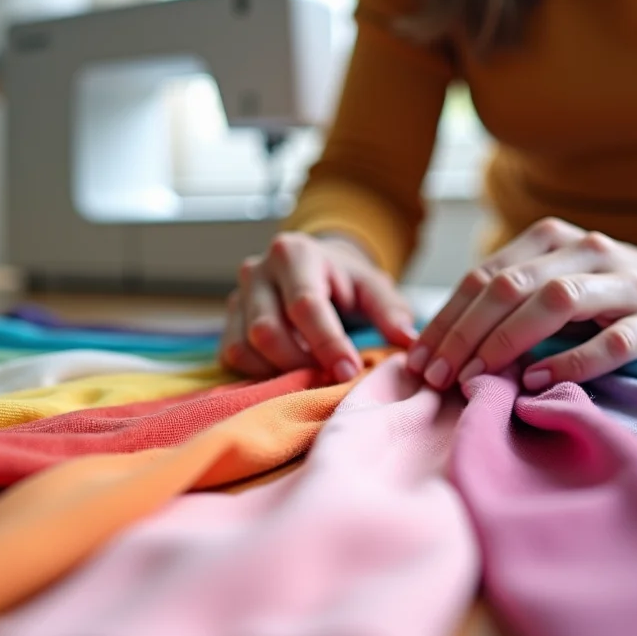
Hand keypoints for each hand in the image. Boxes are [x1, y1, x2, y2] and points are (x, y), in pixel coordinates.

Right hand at [220, 232, 416, 381]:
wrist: (313, 270)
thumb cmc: (346, 282)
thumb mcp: (374, 287)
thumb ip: (391, 311)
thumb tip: (409, 341)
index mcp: (294, 254)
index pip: (305, 305)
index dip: (327, 343)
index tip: (350, 372)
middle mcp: (257, 271)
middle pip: (268, 330)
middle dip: (302, 363)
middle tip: (333, 381)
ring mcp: (236, 296)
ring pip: (246, 347)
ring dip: (280, 372)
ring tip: (314, 377)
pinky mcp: (228, 321)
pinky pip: (233, 356)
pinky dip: (260, 373)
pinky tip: (289, 375)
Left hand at [407, 218, 636, 390]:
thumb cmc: (606, 298)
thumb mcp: (555, 284)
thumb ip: (507, 301)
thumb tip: (435, 343)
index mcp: (552, 239)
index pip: (485, 276)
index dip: (446, 319)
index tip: (417, 360)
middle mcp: (588, 252)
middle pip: (512, 286)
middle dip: (466, 333)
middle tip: (438, 377)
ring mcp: (629, 284)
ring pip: (558, 301)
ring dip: (509, 341)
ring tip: (478, 377)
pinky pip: (614, 340)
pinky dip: (573, 361)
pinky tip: (540, 381)